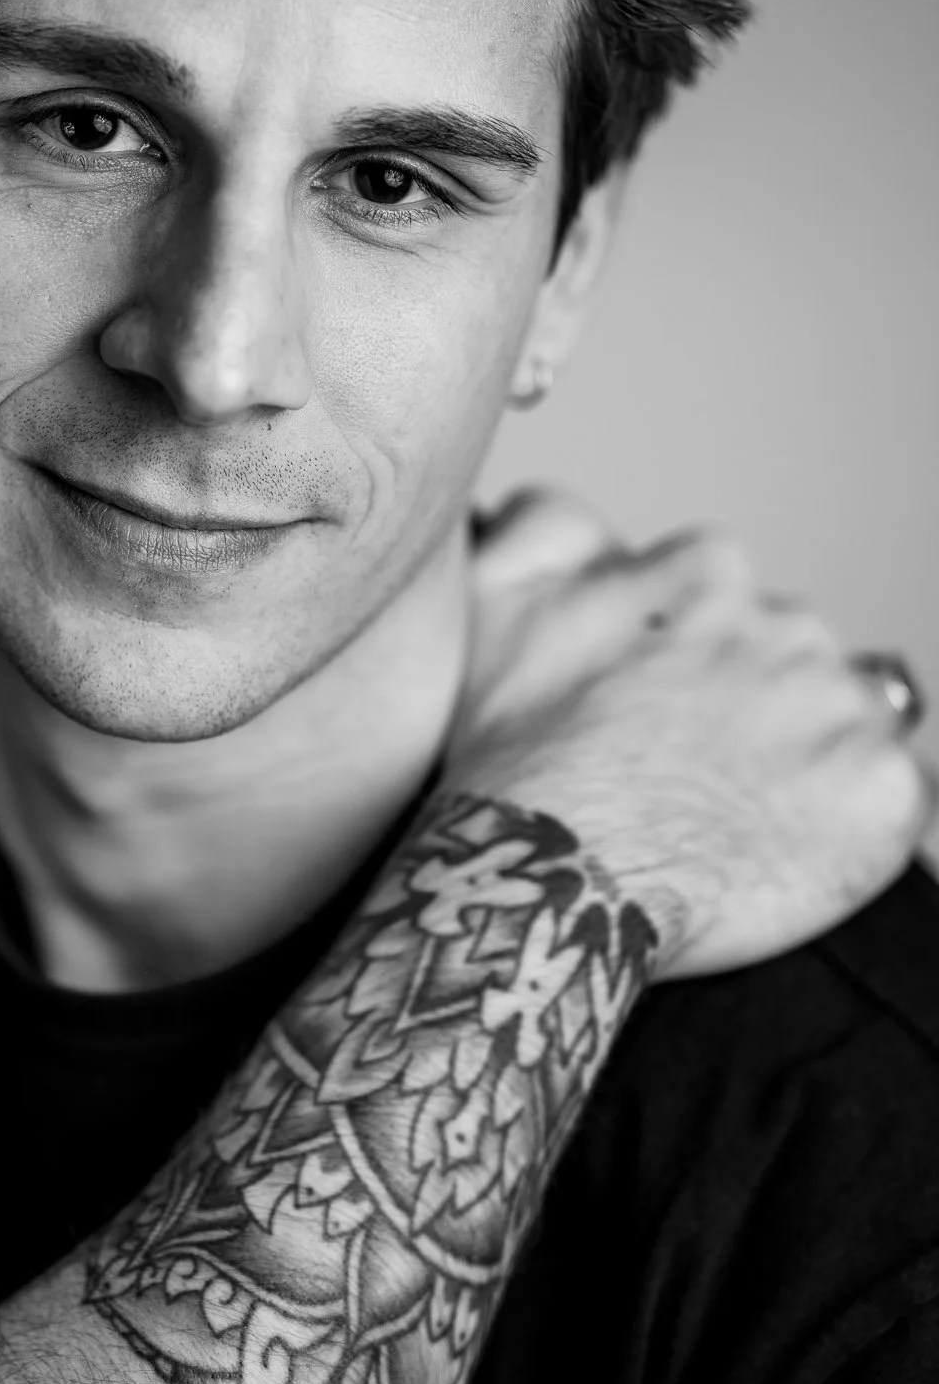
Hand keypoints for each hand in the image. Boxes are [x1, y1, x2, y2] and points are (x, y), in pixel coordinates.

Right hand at [450, 488, 933, 977]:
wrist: (559, 878)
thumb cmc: (516, 751)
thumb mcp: (493, 597)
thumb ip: (542, 523)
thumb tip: (567, 505)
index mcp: (709, 571)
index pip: (722, 594)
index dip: (685, 652)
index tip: (652, 703)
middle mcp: (789, 623)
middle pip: (789, 656)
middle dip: (752, 700)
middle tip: (685, 765)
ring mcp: (845, 708)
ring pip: (843, 721)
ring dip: (802, 757)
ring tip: (728, 812)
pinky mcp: (887, 794)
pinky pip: (889, 801)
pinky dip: (845, 826)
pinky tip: (772, 848)